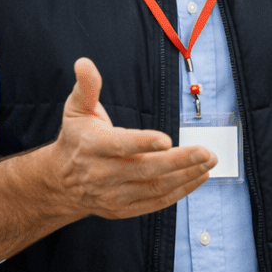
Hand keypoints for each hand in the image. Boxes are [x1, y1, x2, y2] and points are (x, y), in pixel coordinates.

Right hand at [52, 58, 215, 218]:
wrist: (62, 182)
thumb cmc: (78, 139)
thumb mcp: (77, 110)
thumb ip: (86, 87)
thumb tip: (84, 63)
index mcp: (93, 147)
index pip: (120, 145)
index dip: (143, 143)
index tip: (167, 139)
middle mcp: (102, 174)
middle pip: (145, 169)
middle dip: (179, 161)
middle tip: (206, 152)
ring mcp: (114, 194)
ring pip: (155, 187)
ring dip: (186, 176)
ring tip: (209, 162)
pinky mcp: (124, 208)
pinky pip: (156, 202)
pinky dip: (180, 192)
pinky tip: (199, 177)